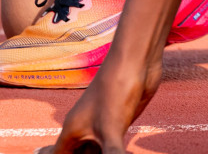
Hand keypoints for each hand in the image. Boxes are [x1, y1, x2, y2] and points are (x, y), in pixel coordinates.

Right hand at [46, 51, 162, 152]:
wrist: (134, 63)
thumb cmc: (115, 90)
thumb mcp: (112, 129)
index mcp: (73, 129)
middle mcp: (83, 129)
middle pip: (73, 153)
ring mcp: (100, 126)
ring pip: (91, 150)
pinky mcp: (117, 124)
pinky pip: (110, 146)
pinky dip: (112, 153)